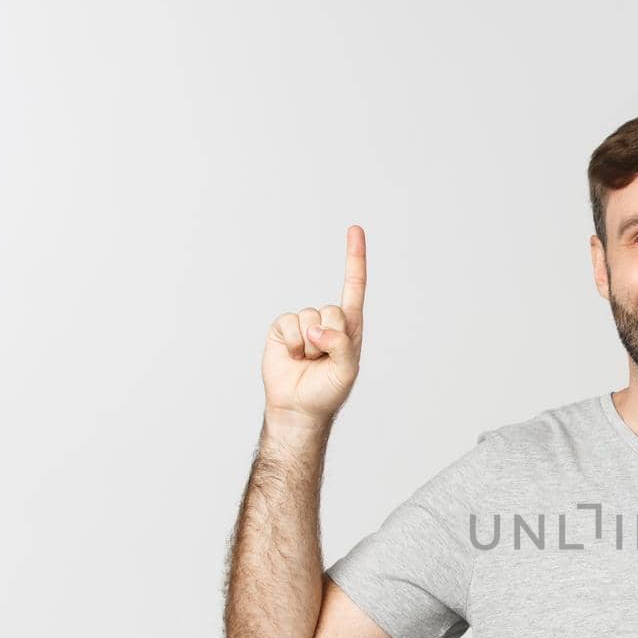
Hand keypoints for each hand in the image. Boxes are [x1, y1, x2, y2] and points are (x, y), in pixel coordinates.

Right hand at [261, 225, 366, 427]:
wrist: (298, 407)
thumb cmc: (328, 391)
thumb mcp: (346, 371)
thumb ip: (342, 346)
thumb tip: (318, 330)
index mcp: (349, 327)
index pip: (354, 287)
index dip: (354, 258)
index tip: (355, 229)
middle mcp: (327, 321)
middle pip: (332, 310)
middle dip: (329, 337)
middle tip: (324, 360)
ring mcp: (304, 324)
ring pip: (309, 317)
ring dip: (309, 345)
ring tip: (309, 361)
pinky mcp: (283, 329)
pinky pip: (288, 323)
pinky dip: (292, 343)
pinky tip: (293, 357)